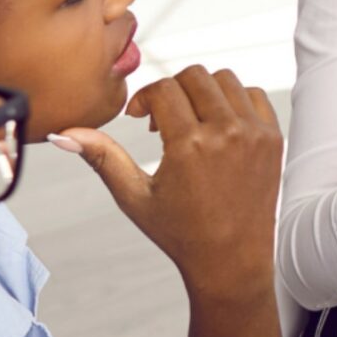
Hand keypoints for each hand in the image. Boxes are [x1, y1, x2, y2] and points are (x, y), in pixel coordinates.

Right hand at [52, 66, 282, 295]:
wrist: (231, 260)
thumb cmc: (180, 233)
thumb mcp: (134, 196)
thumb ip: (101, 157)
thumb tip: (62, 133)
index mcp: (190, 145)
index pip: (163, 89)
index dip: (145, 99)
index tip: (140, 118)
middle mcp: (227, 133)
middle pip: (194, 76)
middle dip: (172, 91)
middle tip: (163, 123)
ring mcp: (256, 134)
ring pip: (225, 80)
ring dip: (202, 92)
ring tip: (190, 123)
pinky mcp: (274, 139)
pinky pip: (252, 96)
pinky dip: (233, 101)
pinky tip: (217, 126)